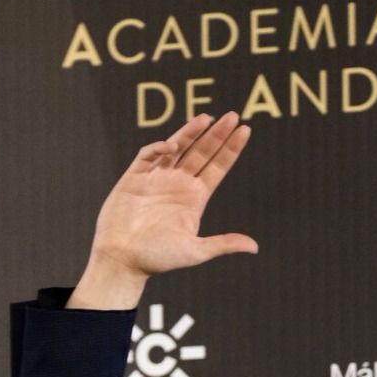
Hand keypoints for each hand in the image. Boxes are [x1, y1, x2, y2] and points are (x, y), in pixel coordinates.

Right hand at [68, 111, 257, 308]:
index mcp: (195, 199)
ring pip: (178, 147)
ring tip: (207, 118)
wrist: (122, 260)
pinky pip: (149, 155)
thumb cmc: (158, 259)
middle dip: (217, 134)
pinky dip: (159, 148)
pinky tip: (172, 147)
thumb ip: (223, 244)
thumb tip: (254, 247)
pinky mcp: (135, 177)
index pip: (217, 167)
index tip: (245, 131)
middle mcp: (178, 184)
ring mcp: (157, 178)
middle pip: (202, 152)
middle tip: (233, 116)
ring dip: (191, 132)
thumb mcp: (195, 251)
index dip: (231, 149)